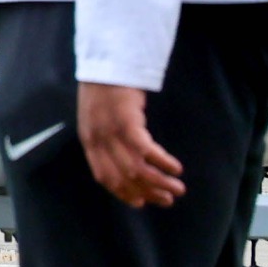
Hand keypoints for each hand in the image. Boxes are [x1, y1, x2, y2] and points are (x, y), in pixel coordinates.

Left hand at [77, 82, 184, 207]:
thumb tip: (125, 161)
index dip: (123, 193)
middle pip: (122, 178)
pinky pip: (146, 151)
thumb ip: (106, 139)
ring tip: (177, 189)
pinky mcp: (126, 121)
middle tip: (167, 200)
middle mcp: (97, 140)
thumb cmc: (105, 90)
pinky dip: (162, 162)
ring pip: (136, 169)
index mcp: (89, 141)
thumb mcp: (98, 118)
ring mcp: (110, 131)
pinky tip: (176, 168)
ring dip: (159, 183)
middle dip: (146, 193)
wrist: (107, 63)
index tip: (141, 203)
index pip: (104, 177)